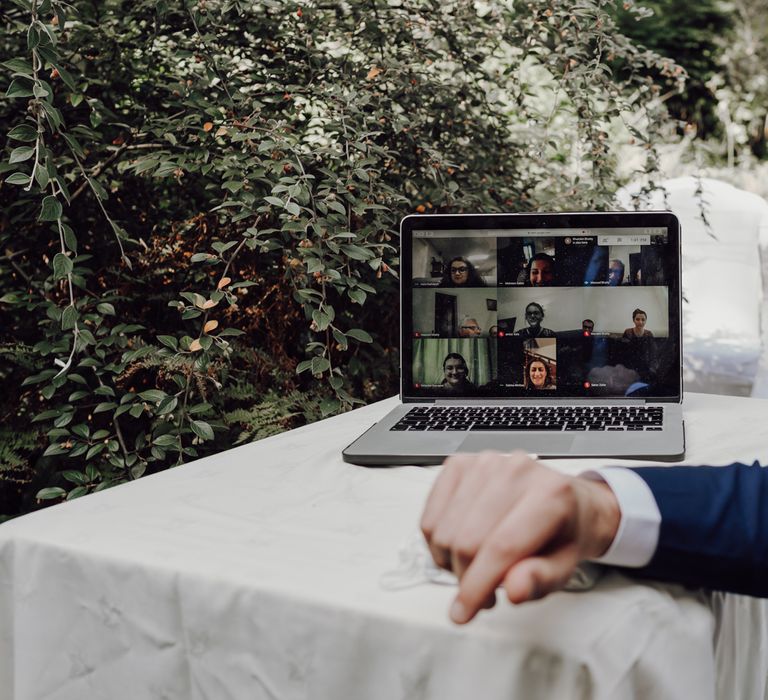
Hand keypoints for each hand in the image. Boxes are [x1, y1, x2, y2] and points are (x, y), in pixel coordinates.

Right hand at [420, 451, 619, 623]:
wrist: (565, 499)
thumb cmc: (564, 533)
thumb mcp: (565, 566)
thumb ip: (542, 580)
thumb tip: (515, 589)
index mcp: (550, 494)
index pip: (501, 546)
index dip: (477, 586)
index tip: (463, 614)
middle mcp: (515, 470)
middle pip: (466, 541)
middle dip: (467, 579)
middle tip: (484, 593)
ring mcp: (483, 462)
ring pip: (443, 531)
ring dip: (451, 563)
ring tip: (476, 568)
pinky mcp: (459, 464)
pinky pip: (430, 516)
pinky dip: (437, 543)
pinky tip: (459, 548)